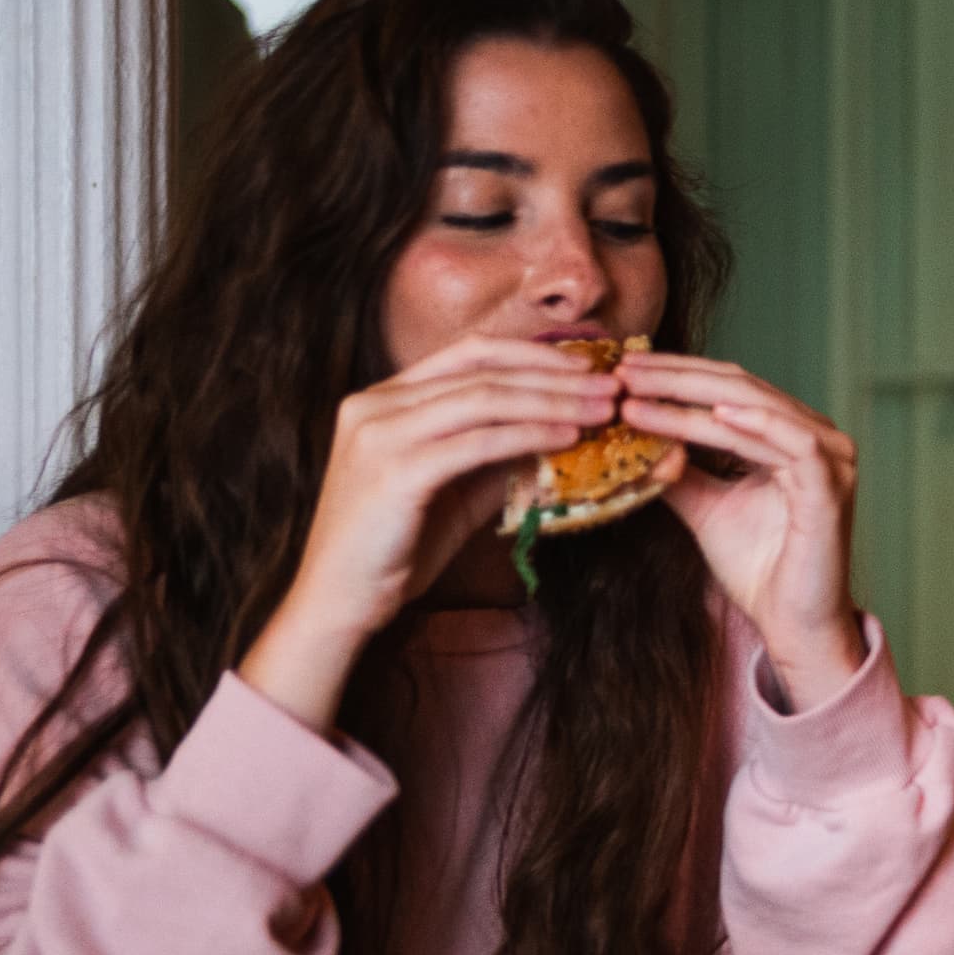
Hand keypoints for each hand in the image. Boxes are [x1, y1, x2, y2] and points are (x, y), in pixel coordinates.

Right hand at [239, 337, 622, 728]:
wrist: (340, 600)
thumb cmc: (398, 547)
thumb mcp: (455, 488)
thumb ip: (496, 455)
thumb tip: (561, 430)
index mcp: (383, 398)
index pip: (469, 354)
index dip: (534, 355)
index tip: (589, 368)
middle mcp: (374, 404)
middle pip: (482, 369)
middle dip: (555, 374)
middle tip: (613, 385)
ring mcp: (379, 434)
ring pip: (484, 399)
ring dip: (553, 401)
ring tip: (603, 410)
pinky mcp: (394, 471)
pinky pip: (477, 442)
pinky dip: (528, 435)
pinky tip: (567, 438)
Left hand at [613, 354, 865, 701]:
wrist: (792, 623)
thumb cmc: (759, 568)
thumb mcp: (704, 507)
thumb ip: (678, 471)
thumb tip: (630, 440)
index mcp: (790, 435)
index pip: (728, 389)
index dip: (674, 375)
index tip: (621, 371)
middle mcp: (816, 437)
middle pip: (740, 388)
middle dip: (676, 377)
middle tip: (624, 371)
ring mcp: (830, 460)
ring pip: (758, 408)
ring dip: (696, 398)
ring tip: (643, 393)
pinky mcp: (832, 487)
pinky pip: (794, 443)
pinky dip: (756, 424)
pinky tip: (714, 414)